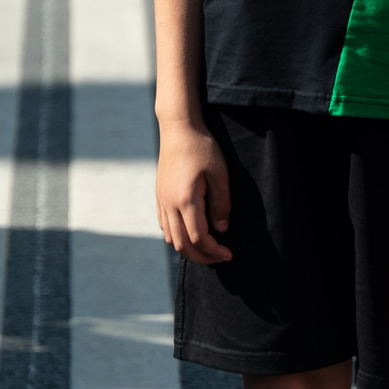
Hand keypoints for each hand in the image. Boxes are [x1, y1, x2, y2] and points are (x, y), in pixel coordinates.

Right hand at [155, 118, 233, 263]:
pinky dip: (176, 237)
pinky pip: (164, 226)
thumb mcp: (219, 173)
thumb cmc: (202, 147)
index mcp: (186, 200)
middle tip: (219, 259)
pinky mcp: (159, 196)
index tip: (229, 254)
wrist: (178, 129)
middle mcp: (170, 205)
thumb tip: (221, 230)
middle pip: (181, 245)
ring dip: (188, 249)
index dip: (214, 251)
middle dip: (201, 257)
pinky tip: (189, 234)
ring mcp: (162, 201)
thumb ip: (221, 204)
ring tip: (207, 249)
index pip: (198, 238)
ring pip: (170, 238)